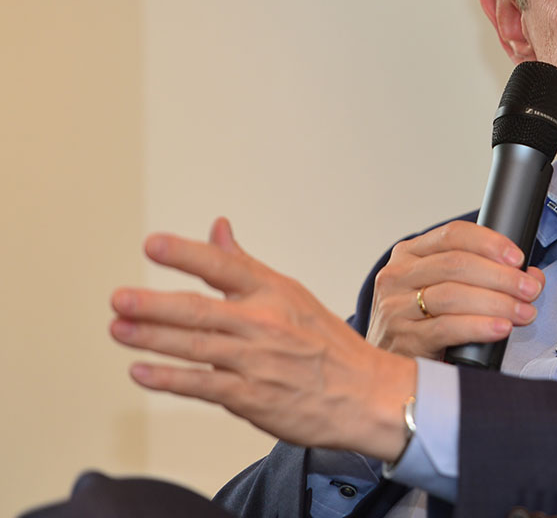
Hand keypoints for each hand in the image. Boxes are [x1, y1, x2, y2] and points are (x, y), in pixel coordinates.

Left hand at [111, 218, 414, 461]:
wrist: (367, 394)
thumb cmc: (328, 345)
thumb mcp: (292, 295)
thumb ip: (245, 266)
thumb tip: (218, 229)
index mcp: (275, 292)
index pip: (224, 267)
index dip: (186, 255)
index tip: (153, 244)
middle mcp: (264, 323)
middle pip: (200, 310)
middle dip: (155, 304)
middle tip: (120, 298)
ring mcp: (256, 361)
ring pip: (195, 346)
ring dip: (152, 338)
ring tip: (119, 328)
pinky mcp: (251, 396)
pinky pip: (202, 385)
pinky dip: (169, 378)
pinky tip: (141, 371)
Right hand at [366, 220, 544, 359]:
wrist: (388, 369)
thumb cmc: (424, 322)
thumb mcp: (446, 290)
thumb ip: (484, 276)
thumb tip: (531, 275)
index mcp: (409, 254)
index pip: (452, 234)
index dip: (489, 242)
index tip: (517, 257)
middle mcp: (397, 276)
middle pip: (456, 264)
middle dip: (501, 276)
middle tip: (530, 289)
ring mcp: (396, 308)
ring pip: (453, 295)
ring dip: (497, 302)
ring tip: (524, 312)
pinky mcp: (404, 339)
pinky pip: (447, 328)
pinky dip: (479, 326)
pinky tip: (500, 328)